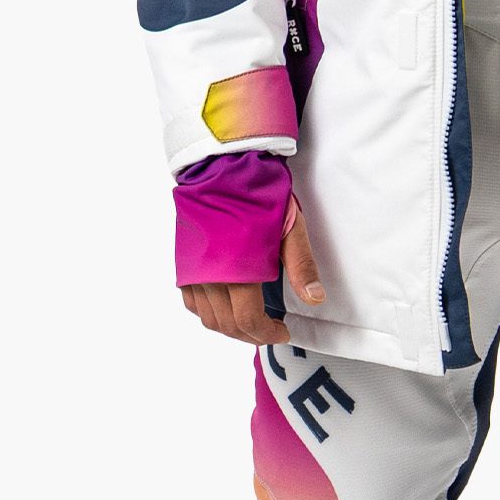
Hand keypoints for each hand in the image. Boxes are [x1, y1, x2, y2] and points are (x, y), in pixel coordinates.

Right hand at [180, 198, 324, 342]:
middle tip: (270, 332)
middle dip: (251, 335)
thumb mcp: (290, 226)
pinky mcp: (183, 260)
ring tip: (251, 322)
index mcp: (237, 269)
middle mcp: (209, 274)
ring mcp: (192, 268)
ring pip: (207, 317)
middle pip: (226, 324)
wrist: (224, 164)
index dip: (267, 334)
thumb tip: (315, 299)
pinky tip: (225, 306)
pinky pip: (191, 300)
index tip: (282, 332)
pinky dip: (207, 311)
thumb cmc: (259, 193)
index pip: (248, 321)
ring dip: (229, 327)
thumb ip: (301, 266)